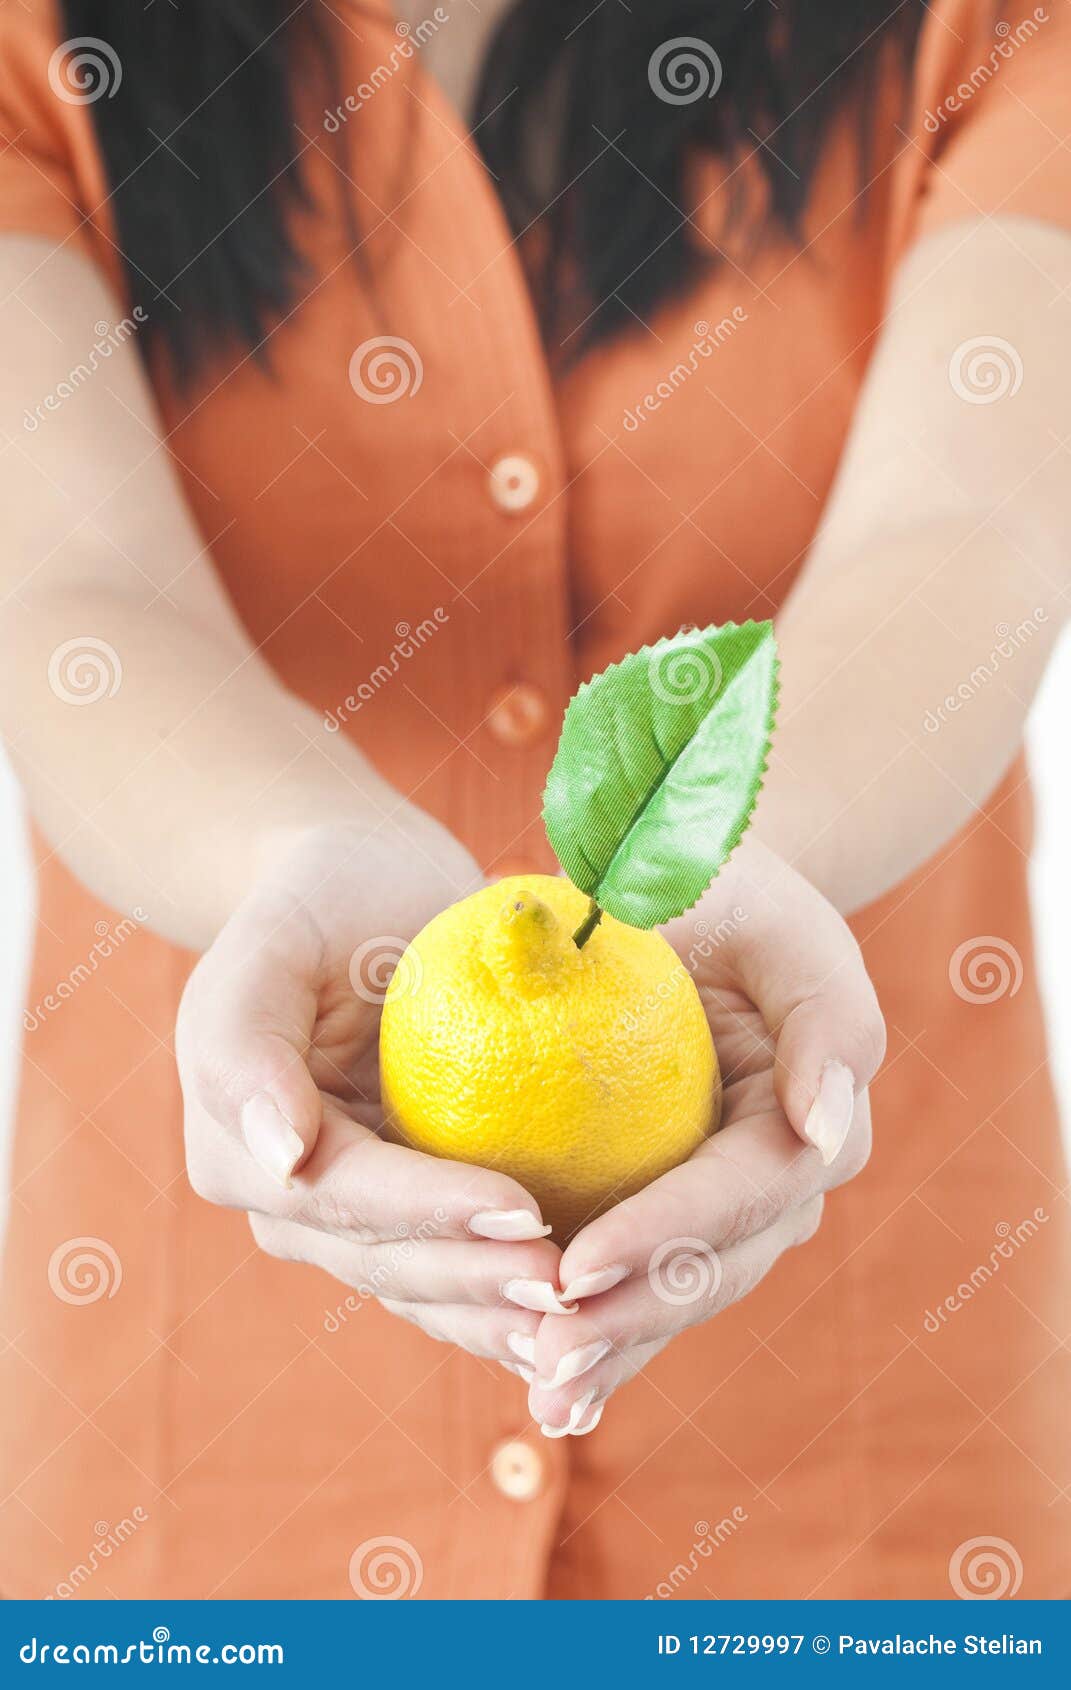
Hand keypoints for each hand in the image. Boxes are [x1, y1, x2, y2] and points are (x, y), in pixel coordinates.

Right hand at [176, 820, 561, 1365]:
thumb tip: (280, 1155)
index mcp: (237, 1143)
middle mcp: (285, 1201)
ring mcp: (343, 1221)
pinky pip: (452, 1275)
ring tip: (582, 1326)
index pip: (343, 1192)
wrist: (362, 893)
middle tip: (570, 1287)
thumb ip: (246, 1040)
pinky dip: (505, 1306)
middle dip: (477, 1281)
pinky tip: (578, 1326)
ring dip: (498, 1317)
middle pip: (386, 1261)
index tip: (522, 1211)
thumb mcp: (273, 942)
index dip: (430, 1212)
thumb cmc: (324, 900)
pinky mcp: (401, 1220)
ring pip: (422, 1289)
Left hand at [524, 838, 884, 1436]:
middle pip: (714, 1270)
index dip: (664, 1236)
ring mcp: (732, 1212)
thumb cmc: (728, 891)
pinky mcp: (680, 1219)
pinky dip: (606, 1339)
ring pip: (682, 1297)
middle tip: (545, 1355)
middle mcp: (781, 1184)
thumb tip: (825, 1128)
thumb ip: (825, 1013)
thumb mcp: (781, 921)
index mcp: (813, 1121)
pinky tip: (546, 1386)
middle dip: (633, 1320)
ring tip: (544, 1396)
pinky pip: (647, 1286)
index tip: (577, 1266)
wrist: (690, 897)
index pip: (740, 1193)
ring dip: (616, 1351)